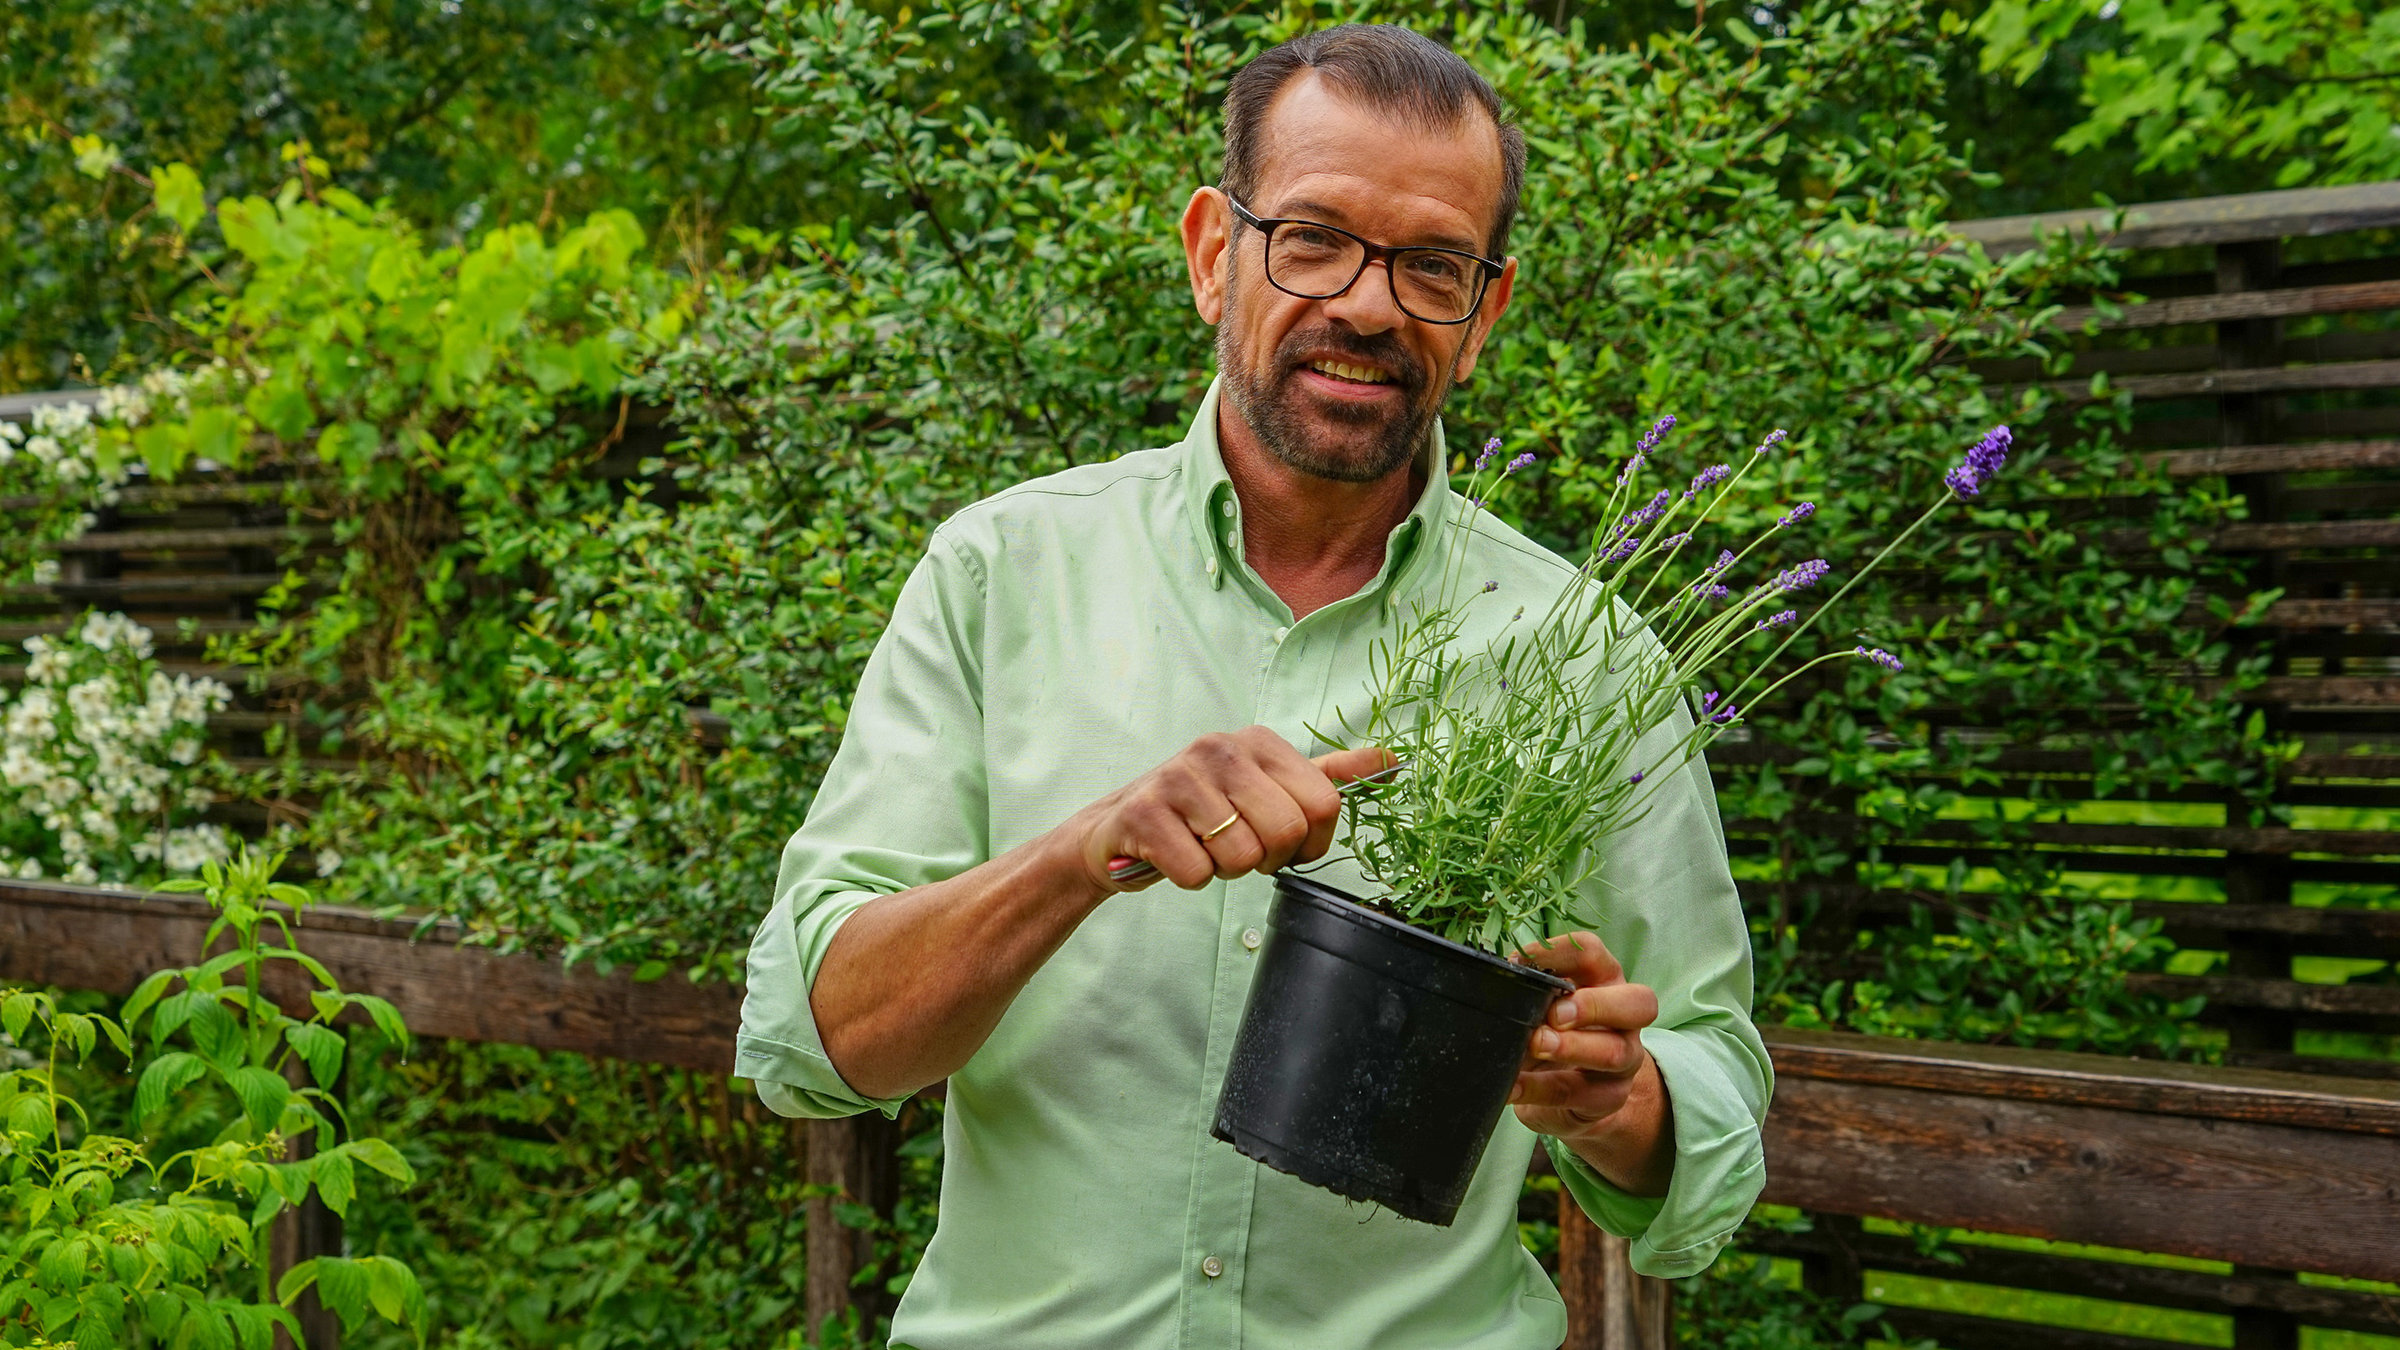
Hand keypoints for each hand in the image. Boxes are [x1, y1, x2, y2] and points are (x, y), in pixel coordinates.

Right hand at [1074, 727, 1393, 891]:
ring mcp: (1178, 777)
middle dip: (1267, 858)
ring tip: (1203, 846)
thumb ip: (1327, 775)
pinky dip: (1189, 877)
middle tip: (1239, 849)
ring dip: (1225, 868)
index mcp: (1259, 741)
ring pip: (1242, 856)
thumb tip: (1391, 759)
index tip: (1280, 843)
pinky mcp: (1143, 813)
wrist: (1118, 828)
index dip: (1308, 843)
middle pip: (1285, 832)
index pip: (1322, 806)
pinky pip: (1197, 873)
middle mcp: (1219, 747)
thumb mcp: (1267, 785)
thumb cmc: (1202, 811)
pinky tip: (1174, 854)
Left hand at [1508, 931, 1658, 1141]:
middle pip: (1637, 1002)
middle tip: (1554, 1014)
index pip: (1593, 954)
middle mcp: (1625, 1019)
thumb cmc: (1554, 1033)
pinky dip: (1539, 1090)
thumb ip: (1529, 995)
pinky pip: (1578, 1094)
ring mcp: (1625, 1060)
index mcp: (1605, 981)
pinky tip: (1512, 1087)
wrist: (1573, 1095)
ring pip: (1614, 1052)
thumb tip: (1496, 985)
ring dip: (1571, 1047)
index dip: (1558, 953)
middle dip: (1594, 1005)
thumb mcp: (1543, 1008)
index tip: (1518, 964)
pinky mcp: (1609, 1098)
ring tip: (1536, 1045)